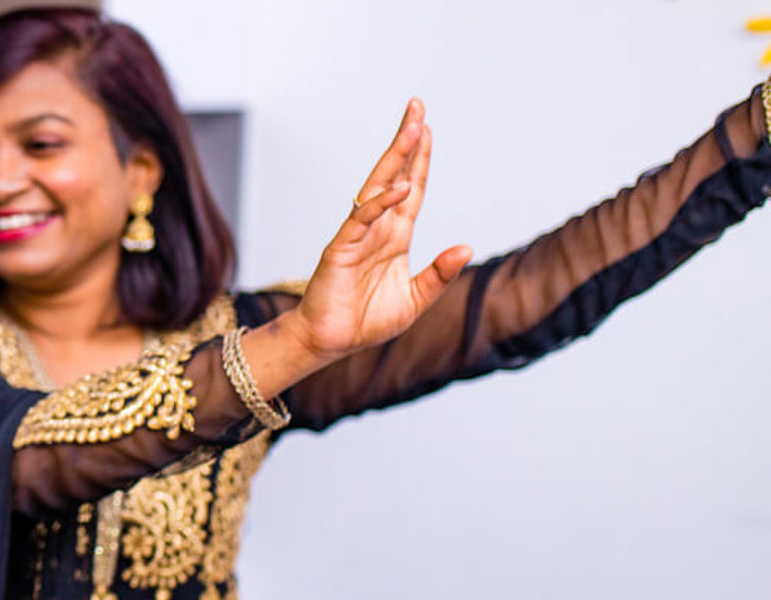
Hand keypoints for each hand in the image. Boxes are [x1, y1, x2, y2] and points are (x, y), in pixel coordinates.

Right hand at [288, 99, 474, 358]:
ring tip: (411, 129)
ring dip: (395, 158)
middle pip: (395, 175)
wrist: (331, 343)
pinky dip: (379, 204)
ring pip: (378, 188)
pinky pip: (362, 220)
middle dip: (406, 141)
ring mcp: (358, 235)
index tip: (428, 128)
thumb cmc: (367, 321)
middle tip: (417, 107)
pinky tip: (398, 187)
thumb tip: (466, 248)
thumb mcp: (417, 299)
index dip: (421, 160)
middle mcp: (378, 228)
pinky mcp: (340, 249)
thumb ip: (440, 274)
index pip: (412, 190)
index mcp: (395, 237)